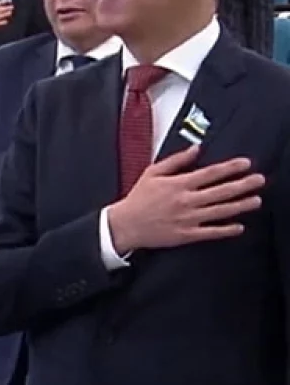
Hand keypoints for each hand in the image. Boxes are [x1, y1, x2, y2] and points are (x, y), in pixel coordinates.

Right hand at [106, 146, 263, 253]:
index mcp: (178, 184)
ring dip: (240, 205)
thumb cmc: (138, 198)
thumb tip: (195, 149)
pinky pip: (211, 232)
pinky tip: (239, 227)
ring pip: (220, 211)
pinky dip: (226, 230)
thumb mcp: (152, 172)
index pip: (210, 173)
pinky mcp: (186, 235)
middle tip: (259, 180)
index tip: (245, 163)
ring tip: (256, 201)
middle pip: (220, 191)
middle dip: (243, 185)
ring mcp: (188, 219)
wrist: (125, 224)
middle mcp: (186, 201)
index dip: (230, 167)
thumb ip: (176, 161)